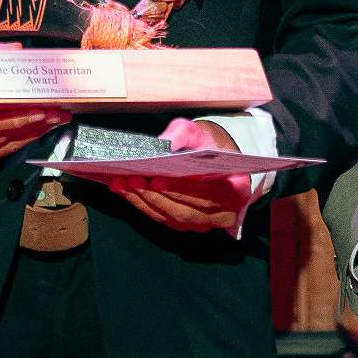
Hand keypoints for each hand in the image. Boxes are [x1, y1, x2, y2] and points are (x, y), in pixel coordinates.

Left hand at [107, 117, 253, 234]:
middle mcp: (224, 213)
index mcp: (236, 190)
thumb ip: (186, 133)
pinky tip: (124, 190)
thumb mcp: (203, 132)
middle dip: (154, 195)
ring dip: (143, 201)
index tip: (157, 179)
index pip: (208, 196)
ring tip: (121, 183)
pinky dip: (141, 204)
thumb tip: (166, 143)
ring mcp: (205, 223)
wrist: (215, 158)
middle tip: (130, 179)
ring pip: (171, 217)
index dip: (181, 190)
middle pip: (185, 211)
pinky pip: (163, 218)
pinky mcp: (187, 224)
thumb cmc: (210, 145)